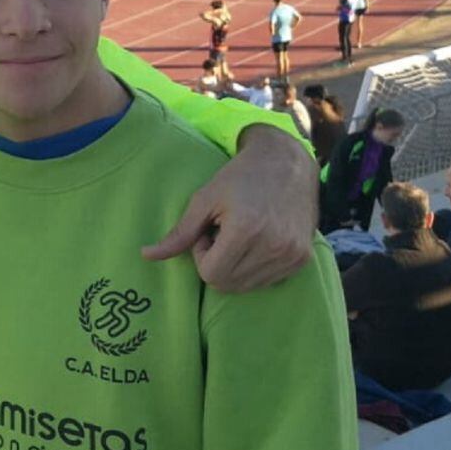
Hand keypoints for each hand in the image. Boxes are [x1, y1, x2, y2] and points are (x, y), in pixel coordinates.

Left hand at [141, 124, 317, 291]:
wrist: (286, 163)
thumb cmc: (240, 176)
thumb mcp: (204, 199)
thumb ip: (179, 233)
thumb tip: (146, 255)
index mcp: (246, 231)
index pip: (211, 275)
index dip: (201, 256)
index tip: (207, 231)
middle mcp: (274, 247)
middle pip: (228, 284)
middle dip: (217, 263)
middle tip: (221, 233)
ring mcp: (292, 255)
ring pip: (248, 286)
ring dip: (236, 266)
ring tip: (239, 235)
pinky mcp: (304, 259)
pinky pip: (268, 281)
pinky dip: (254, 267)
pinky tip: (256, 239)